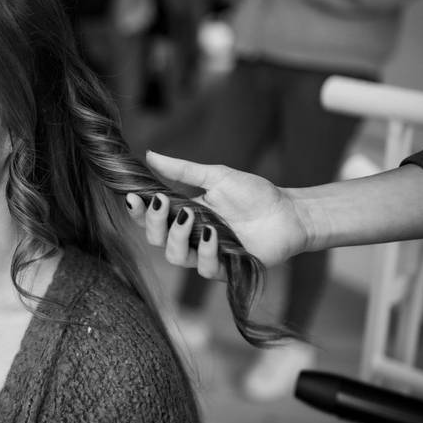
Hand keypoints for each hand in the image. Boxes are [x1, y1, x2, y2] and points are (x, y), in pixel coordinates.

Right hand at [126, 151, 310, 279]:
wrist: (289, 212)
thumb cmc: (254, 193)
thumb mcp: (215, 176)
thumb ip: (182, 170)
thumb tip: (149, 154)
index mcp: (184, 214)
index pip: (151, 218)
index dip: (138, 211)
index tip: (133, 196)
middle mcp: (191, 237)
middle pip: (156, 240)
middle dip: (154, 222)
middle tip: (162, 202)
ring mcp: (206, 254)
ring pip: (175, 257)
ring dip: (177, 237)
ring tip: (190, 216)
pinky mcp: (225, 268)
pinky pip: (204, 267)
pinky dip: (204, 250)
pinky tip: (212, 233)